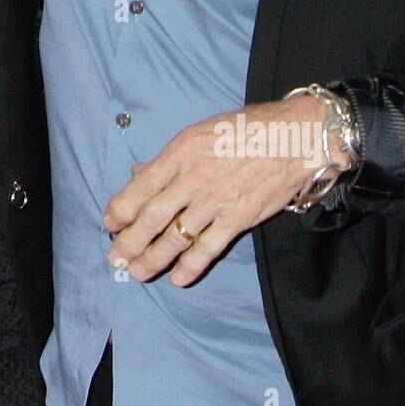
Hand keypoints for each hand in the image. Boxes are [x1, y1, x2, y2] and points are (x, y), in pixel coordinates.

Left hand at [103, 94, 328, 287]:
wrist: (295, 136)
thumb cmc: (244, 128)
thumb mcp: (198, 132)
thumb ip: (167, 159)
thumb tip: (137, 174)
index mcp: (180, 153)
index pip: (140, 188)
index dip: (120, 210)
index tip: (109, 223)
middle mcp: (193, 178)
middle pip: (152, 217)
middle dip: (129, 242)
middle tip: (115, 259)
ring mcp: (216, 201)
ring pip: (176, 237)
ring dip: (153, 258)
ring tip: (138, 272)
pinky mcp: (239, 218)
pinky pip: (209, 248)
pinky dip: (191, 265)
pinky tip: (177, 277)